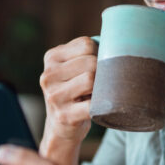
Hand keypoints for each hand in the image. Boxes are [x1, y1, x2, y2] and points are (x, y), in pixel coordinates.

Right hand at [39, 37, 97, 164]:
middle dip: (101, 71)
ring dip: (101, 88)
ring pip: (90, 79)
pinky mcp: (64, 115)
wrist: (60, 127)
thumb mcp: (72, 68)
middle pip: (90, 61)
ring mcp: (54, 96)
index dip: (99, 54)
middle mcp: (48, 76)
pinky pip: (92, 104)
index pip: (86, 44)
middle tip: (100, 84)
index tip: (97, 67)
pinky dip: (101, 104)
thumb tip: (116, 37)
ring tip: (96, 94)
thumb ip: (86, 53)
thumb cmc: (74, 92)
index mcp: (51, 58)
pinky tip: (99, 106)